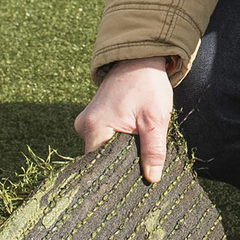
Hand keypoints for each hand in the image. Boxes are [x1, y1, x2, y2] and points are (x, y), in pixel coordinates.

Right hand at [73, 57, 177, 180]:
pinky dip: (118, 141)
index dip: (119, 173)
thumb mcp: (155, 120)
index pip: (100, 166)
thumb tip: (152, 178)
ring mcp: (86, 122)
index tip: (136, 180)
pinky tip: (133, 139)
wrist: (140, 58)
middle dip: (122, 162)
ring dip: (121, 151)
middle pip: (101, 158)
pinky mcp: (93, 118)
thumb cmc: (147, 86)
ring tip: (140, 149)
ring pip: (104, 149)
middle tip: (144, 167)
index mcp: (94, 127)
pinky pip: (104, 139)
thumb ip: (153, 150)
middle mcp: (84, 126)